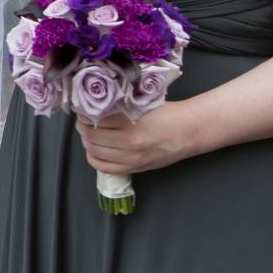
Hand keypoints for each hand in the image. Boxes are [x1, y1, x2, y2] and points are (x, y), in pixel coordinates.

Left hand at [75, 102, 199, 175]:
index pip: (96, 121)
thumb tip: (93, 106)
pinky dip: (94, 157)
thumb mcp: (141, 104)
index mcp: (131, 126)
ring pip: (94, 152)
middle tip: (83, 119)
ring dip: (87, 141)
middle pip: (91, 138)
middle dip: (83, 127)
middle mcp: (130, 145)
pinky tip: (95, 148)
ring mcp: (132, 160)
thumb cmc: (167, 113)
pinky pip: (104, 167)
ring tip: (89, 131)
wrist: (189, 131)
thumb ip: (118, 107)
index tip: (83, 108)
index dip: (85, 113)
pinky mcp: (135, 169)